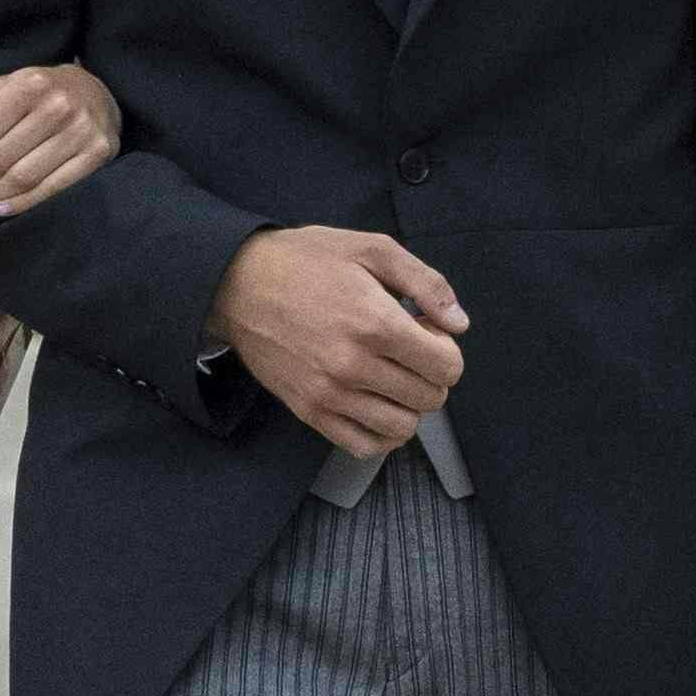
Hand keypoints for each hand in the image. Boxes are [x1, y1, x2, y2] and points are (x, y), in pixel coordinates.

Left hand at [0, 62, 123, 213]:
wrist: (96, 93)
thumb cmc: (37, 93)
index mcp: (29, 84)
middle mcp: (58, 105)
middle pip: (0, 158)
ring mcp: (81, 131)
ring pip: (24, 177)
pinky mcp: (98, 154)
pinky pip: (53, 189)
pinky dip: (24, 203)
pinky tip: (5, 206)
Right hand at [211, 226, 469, 458]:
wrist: (236, 283)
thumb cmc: (305, 261)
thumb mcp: (372, 249)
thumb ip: (426, 283)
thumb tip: (459, 324)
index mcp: (376, 324)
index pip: (447, 367)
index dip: (447, 349)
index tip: (425, 332)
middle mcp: (353, 366)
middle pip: (430, 398)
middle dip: (431, 376)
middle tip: (408, 352)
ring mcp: (329, 394)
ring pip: (402, 427)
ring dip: (409, 405)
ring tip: (392, 377)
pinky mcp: (308, 411)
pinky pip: (363, 446)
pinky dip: (381, 434)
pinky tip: (377, 405)